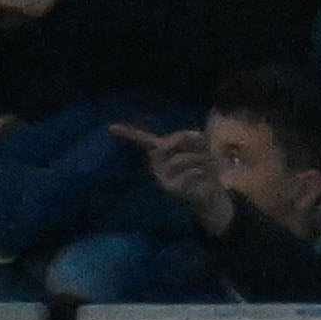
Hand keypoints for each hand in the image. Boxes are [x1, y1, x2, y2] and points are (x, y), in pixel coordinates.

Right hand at [126, 124, 240, 235]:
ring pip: (181, 159)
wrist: (210, 192)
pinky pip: (189, 173)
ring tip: (208, 163)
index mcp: (160, 152)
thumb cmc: (203, 165)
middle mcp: (156, 164)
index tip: (110, 127)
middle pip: (167, 144)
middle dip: (190, 142)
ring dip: (201, 158)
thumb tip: (194, 135)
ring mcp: (161, 177)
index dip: (127, 132)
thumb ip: (193, 137)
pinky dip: (202, 171)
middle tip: (205, 148)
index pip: (142, 139)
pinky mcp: (170, 188)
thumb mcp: (200, 147)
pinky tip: (203, 176)